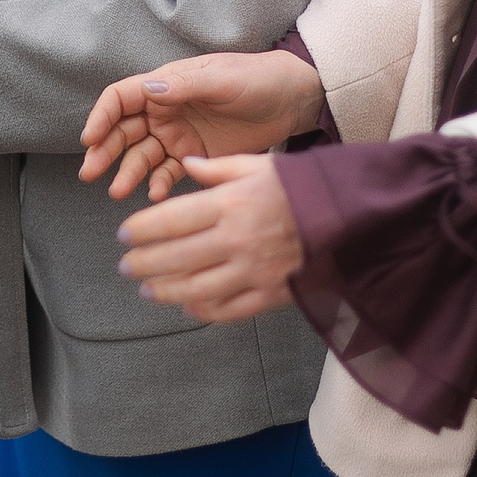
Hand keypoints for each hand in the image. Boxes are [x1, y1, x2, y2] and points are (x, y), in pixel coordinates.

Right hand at [79, 50, 325, 200]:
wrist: (292, 100)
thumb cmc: (256, 78)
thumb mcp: (221, 79)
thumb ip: (185, 86)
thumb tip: (149, 89)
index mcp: (165, 85)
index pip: (120, 98)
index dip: (102, 117)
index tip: (90, 139)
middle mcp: (165, 110)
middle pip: (123, 131)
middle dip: (104, 151)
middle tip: (91, 173)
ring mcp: (178, 135)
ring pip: (141, 156)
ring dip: (127, 172)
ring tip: (118, 192)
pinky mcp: (196, 157)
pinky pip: (169, 173)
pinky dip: (159, 184)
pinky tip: (156, 195)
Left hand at [116, 156, 304, 322]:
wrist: (352, 214)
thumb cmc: (303, 186)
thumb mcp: (260, 164)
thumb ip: (219, 168)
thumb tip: (186, 165)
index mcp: (232, 204)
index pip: (171, 220)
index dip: (141, 229)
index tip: (124, 234)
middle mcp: (238, 240)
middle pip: (176, 257)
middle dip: (144, 264)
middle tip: (126, 266)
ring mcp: (255, 271)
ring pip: (197, 289)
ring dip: (167, 291)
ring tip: (148, 289)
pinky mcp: (272, 294)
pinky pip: (231, 309)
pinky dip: (205, 311)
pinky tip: (188, 307)